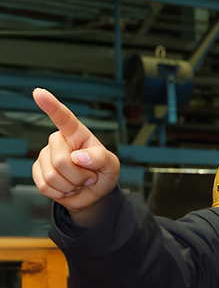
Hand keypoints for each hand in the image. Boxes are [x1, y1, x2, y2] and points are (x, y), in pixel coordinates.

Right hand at [31, 88, 120, 224]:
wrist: (94, 194)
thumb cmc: (103, 174)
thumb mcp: (111, 165)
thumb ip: (100, 158)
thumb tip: (78, 157)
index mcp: (77, 135)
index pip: (64, 118)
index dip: (52, 106)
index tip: (39, 93)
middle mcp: (59, 141)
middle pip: (60, 160)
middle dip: (79, 175)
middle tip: (88, 176)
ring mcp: (46, 156)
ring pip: (53, 176)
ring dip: (71, 185)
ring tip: (78, 181)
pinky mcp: (38, 171)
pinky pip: (45, 186)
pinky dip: (61, 192)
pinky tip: (68, 187)